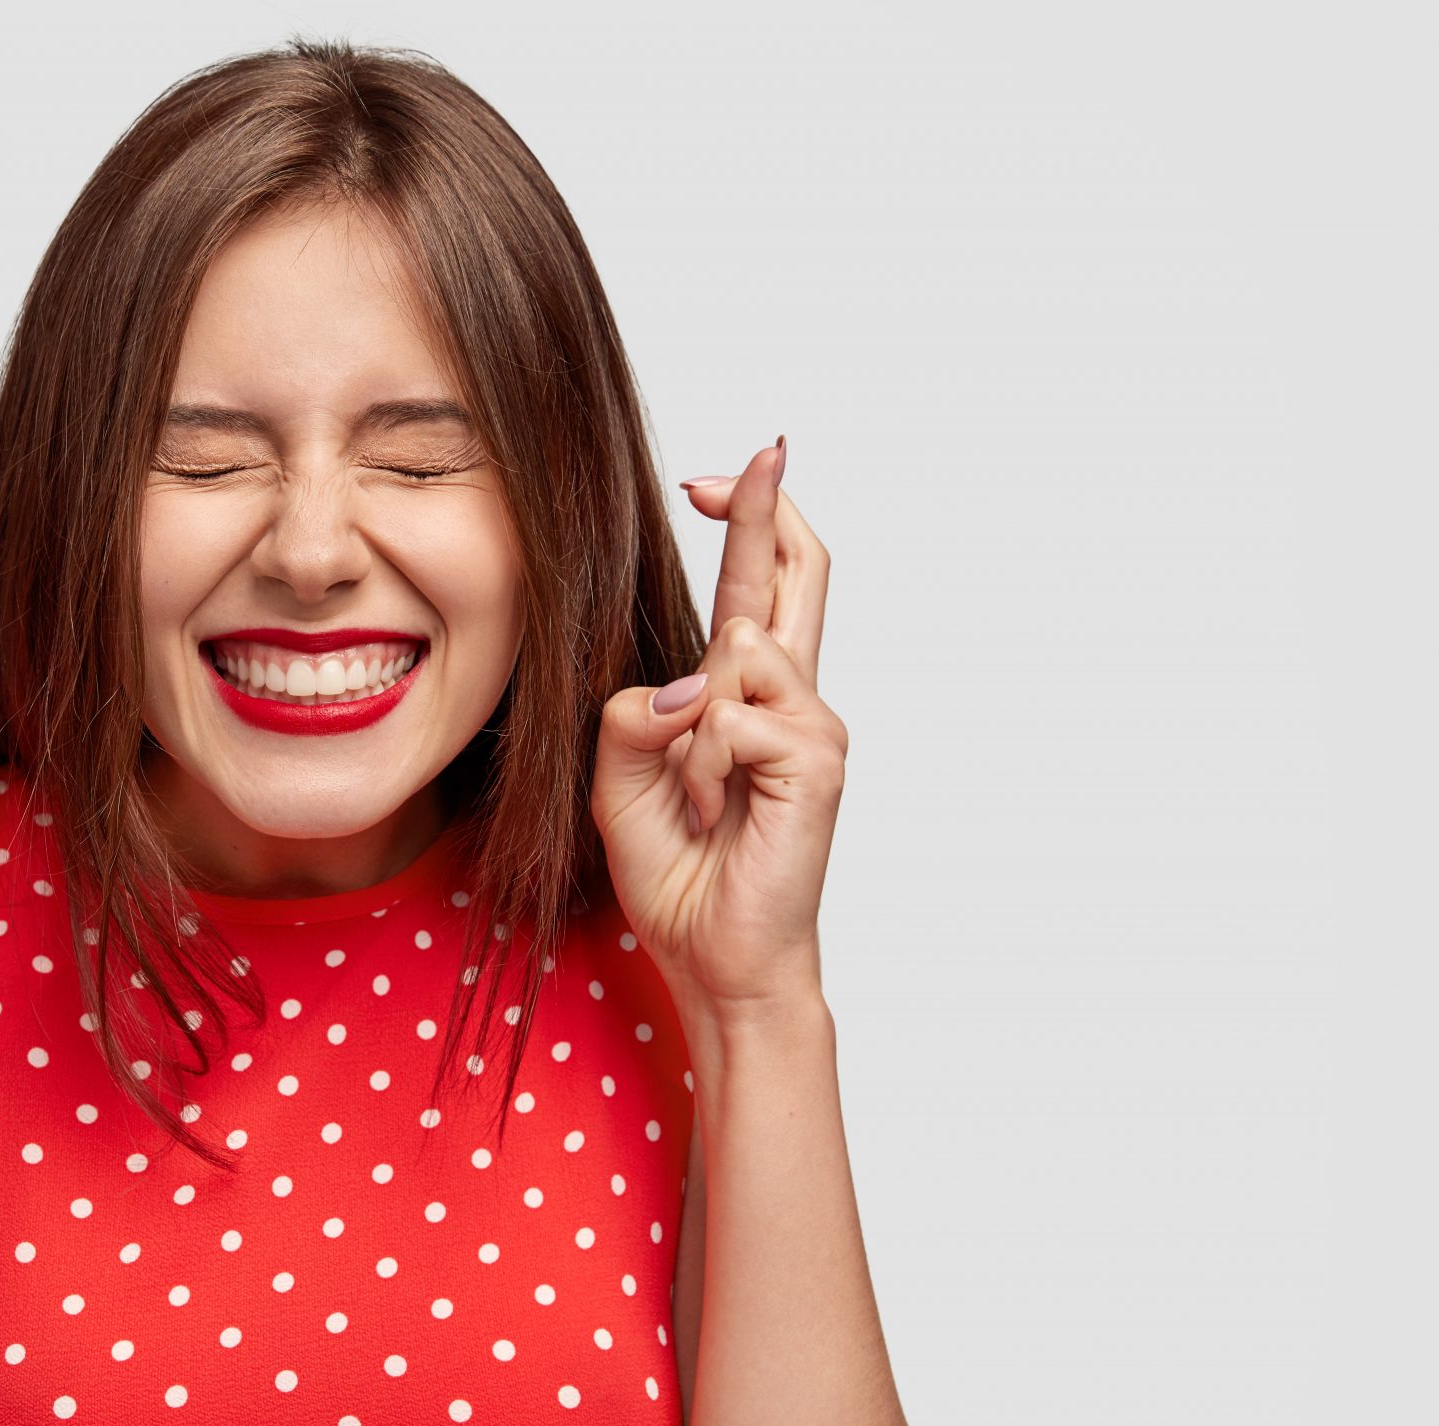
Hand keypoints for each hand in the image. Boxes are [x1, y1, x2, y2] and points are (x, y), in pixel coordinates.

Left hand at [589, 437, 846, 1014]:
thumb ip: (634, 714)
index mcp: (746, 698)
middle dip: (768, 508)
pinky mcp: (816, 759)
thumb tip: (690, 681)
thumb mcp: (622, 777)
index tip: (722, 474)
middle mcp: (791, 699)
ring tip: (697, 798)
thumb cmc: (680, 873)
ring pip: (732, 652)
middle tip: (759, 455)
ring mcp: (813, 725)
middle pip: (798, 573)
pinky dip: (698, 767)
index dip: (751, 520)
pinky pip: (726, 718)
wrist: (714, 958)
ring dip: (686, 731)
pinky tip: (715, 814)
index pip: (761, 587)